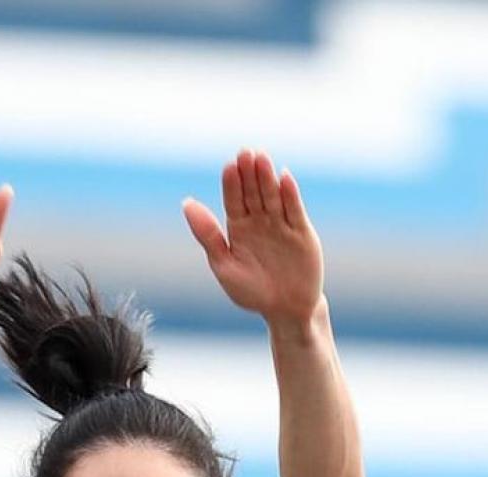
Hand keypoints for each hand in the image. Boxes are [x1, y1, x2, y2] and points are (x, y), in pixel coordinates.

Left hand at [183, 150, 324, 329]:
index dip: (231, 183)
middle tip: (245, 154)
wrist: (285, 311)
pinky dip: (290, 193)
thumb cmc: (251, 292)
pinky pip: (294, 209)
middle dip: (249, 174)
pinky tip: (284, 177)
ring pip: (272, 195)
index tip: (228, 167)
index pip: (233, 199)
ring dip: (267, 177)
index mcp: (237, 227)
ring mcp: (280, 223)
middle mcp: (259, 220)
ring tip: (261, 159)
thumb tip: (186, 203)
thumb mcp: (224, 266)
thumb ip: (207, 235)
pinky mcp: (301, 230)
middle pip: (253, 192)